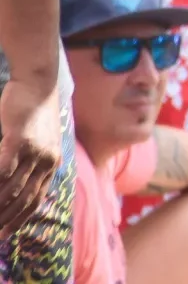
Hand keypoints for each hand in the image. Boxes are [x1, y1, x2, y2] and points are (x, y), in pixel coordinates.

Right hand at [0, 75, 61, 234]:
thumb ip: (26, 163)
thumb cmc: (31, 113)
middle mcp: (47, 161)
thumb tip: (11, 183)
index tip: (4, 235)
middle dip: (4, 219)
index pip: (35, 200)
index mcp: (51, 165)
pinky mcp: (19, 140)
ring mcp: (35, 151)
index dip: (19, 220)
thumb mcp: (35, 142)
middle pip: (22, 199)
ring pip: (10, 188)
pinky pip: (3, 169)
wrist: (38, 83)